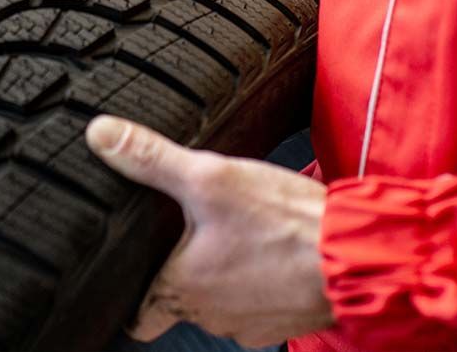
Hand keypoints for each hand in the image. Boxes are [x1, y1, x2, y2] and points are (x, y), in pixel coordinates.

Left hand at [86, 116, 333, 346]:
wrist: (355, 253)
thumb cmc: (286, 224)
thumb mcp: (211, 177)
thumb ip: (152, 158)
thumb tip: (101, 135)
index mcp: (182, 288)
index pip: (138, 316)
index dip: (129, 295)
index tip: (127, 272)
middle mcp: (212, 314)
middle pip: (179, 301)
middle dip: (178, 271)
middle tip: (181, 234)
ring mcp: (250, 322)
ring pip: (220, 299)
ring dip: (221, 271)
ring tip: (230, 230)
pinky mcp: (284, 317)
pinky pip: (258, 299)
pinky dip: (257, 276)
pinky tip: (266, 244)